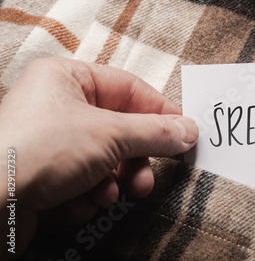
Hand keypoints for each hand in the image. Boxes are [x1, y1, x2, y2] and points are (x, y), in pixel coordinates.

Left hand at [0, 57, 197, 257]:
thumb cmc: (38, 152)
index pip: (130, 89)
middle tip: (147, 180)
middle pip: (119, 130)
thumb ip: (155, 132)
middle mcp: (58, 106)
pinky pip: (84, 181)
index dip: (161, 112)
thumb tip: (189, 131)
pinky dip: (85, 196)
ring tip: (107, 195)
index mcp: (67, 79)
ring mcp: (50, 142)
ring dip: (111, 182)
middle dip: (135, 160)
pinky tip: (73, 202)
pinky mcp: (43, 175)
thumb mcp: (109, 135)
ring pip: (105, 160)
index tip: (185, 134)